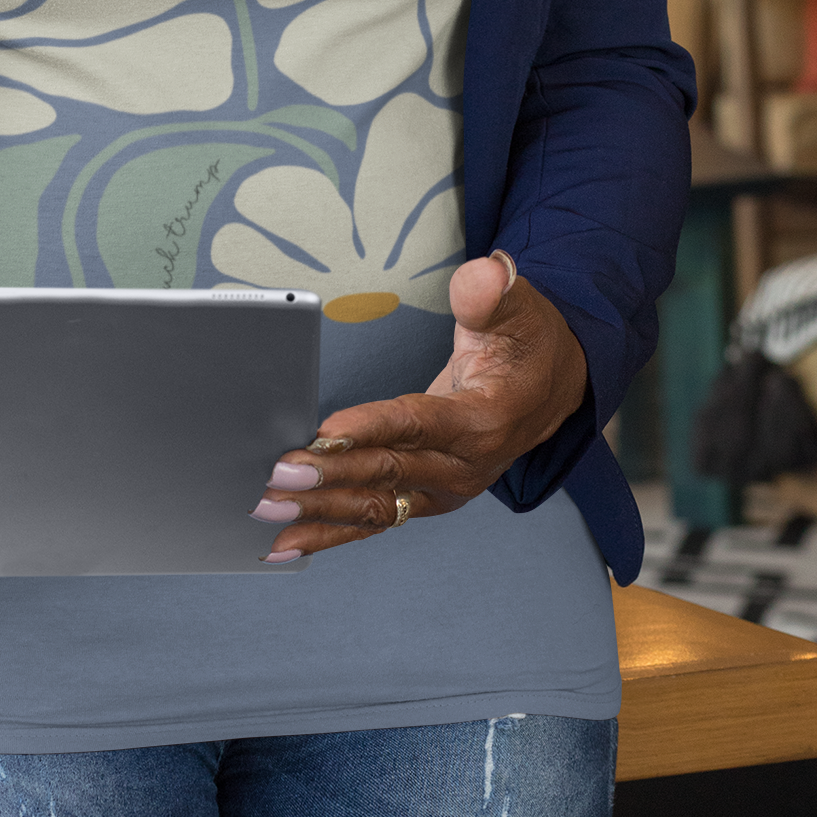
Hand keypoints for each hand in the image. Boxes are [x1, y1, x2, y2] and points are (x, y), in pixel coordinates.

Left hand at [251, 253, 587, 560]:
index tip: (323, 435)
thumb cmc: (527, 346)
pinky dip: (330, 533)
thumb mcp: (517, 309)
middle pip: (385, 472)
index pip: (416, 424)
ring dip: (319, 512)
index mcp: (482, 420)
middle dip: (328, 476)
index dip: (370, 429)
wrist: (548, 390)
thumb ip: (491, 293)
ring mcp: (441, 490)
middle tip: (277, 472)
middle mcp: (461, 466)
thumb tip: (484, 274)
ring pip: (374, 507)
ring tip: (268, 511)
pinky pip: (373, 521)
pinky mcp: (422, 499)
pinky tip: (288, 543)